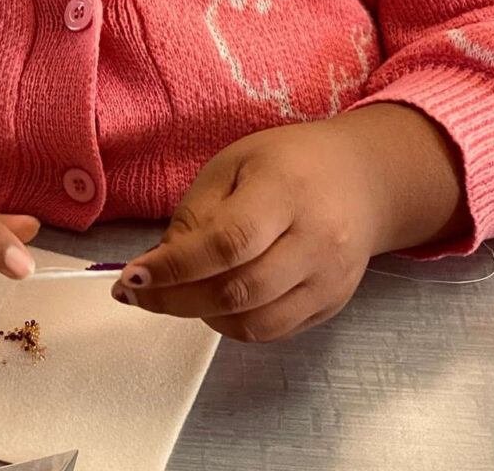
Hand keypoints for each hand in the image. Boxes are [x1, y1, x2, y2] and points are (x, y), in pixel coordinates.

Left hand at [113, 104, 467, 341]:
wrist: (361, 178)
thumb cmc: (289, 162)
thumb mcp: (233, 165)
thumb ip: (196, 213)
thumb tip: (156, 264)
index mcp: (285, 191)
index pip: (226, 243)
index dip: (174, 267)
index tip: (131, 278)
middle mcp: (315, 240)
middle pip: (238, 291)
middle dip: (177, 299)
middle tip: (139, 294)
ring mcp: (329, 279)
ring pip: (255, 323)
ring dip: (202, 316)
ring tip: (175, 294)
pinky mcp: (332, 305)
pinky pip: (273, 332)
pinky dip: (232, 324)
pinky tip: (211, 302)